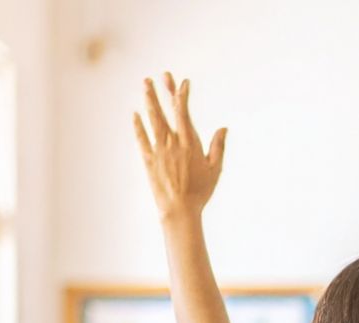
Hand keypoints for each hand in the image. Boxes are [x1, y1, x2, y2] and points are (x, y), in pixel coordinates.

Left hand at [133, 71, 225, 222]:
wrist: (180, 210)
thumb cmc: (200, 192)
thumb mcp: (214, 170)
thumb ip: (218, 147)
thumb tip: (223, 128)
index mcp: (190, 144)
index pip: (184, 113)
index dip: (182, 96)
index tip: (182, 82)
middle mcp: (174, 144)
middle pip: (167, 112)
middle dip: (163, 92)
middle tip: (160, 75)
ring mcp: (160, 151)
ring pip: (153, 121)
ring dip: (149, 101)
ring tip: (145, 85)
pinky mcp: (148, 160)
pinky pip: (142, 139)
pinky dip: (138, 126)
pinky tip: (135, 114)